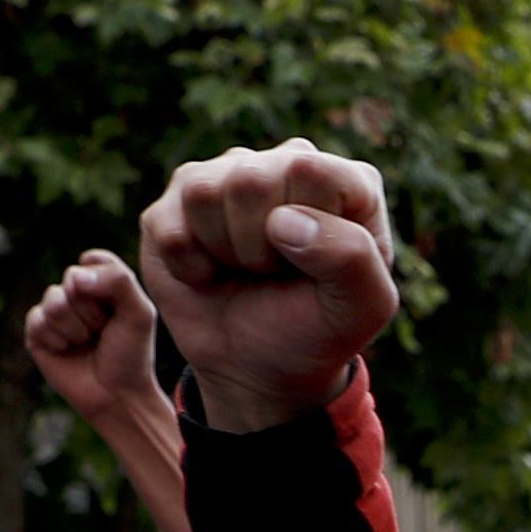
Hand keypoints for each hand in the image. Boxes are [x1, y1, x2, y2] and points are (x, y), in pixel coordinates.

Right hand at [24, 249, 160, 425]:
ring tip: (86, 343)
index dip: (105, 286)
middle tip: (102, 333)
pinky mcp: (37, 332)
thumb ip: (119, 281)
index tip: (118, 311)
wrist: (116, 395)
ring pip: (54, 301)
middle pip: (72, 280)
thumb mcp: (139, 313)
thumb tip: (75, 276)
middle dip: (92, 311)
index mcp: (101, 283)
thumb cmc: (130, 354)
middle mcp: (75, 293)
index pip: (93, 261)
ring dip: (75, 328)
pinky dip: (57, 340)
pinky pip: (37, 320)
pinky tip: (67, 351)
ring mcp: (55, 312)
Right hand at [134, 141, 400, 436]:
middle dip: (258, 247)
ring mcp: (225, 176)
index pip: (306, 170)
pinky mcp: (175, 203)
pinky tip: (210, 275)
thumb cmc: (318, 330)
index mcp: (343, 180)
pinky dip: (188, 266)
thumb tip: (283, 220)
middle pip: (249, 179)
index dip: (303, 232)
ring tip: (246, 271)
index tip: (313, 269)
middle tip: (273, 274)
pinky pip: (167, 226)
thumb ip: (354, 257)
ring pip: (203, 193)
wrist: (259, 369)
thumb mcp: (363, 308)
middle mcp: (284, 163)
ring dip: (223, 252)